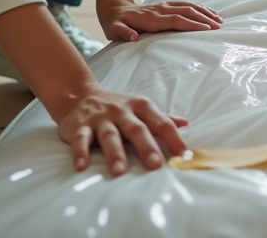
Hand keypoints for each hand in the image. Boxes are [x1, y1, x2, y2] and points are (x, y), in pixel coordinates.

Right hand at [58, 87, 188, 174]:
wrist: (80, 95)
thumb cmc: (117, 108)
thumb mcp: (141, 108)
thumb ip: (162, 118)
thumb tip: (186, 124)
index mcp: (141, 107)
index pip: (161, 123)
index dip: (174, 138)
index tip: (184, 155)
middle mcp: (122, 111)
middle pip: (136, 129)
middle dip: (146, 146)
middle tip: (155, 165)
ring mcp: (101, 118)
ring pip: (109, 135)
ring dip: (115, 153)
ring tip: (120, 171)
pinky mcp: (80, 126)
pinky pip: (81, 139)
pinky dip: (81, 152)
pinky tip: (83, 166)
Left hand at [98, 0, 222, 42]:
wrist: (115, 8)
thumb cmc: (116, 24)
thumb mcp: (114, 30)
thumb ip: (122, 33)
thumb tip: (133, 36)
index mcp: (151, 18)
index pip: (175, 20)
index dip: (191, 24)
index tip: (206, 29)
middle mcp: (161, 9)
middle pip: (187, 12)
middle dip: (204, 18)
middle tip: (219, 27)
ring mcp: (165, 6)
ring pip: (189, 6)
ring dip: (205, 12)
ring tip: (219, 20)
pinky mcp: (168, 5)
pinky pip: (187, 4)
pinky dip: (200, 8)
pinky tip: (210, 13)